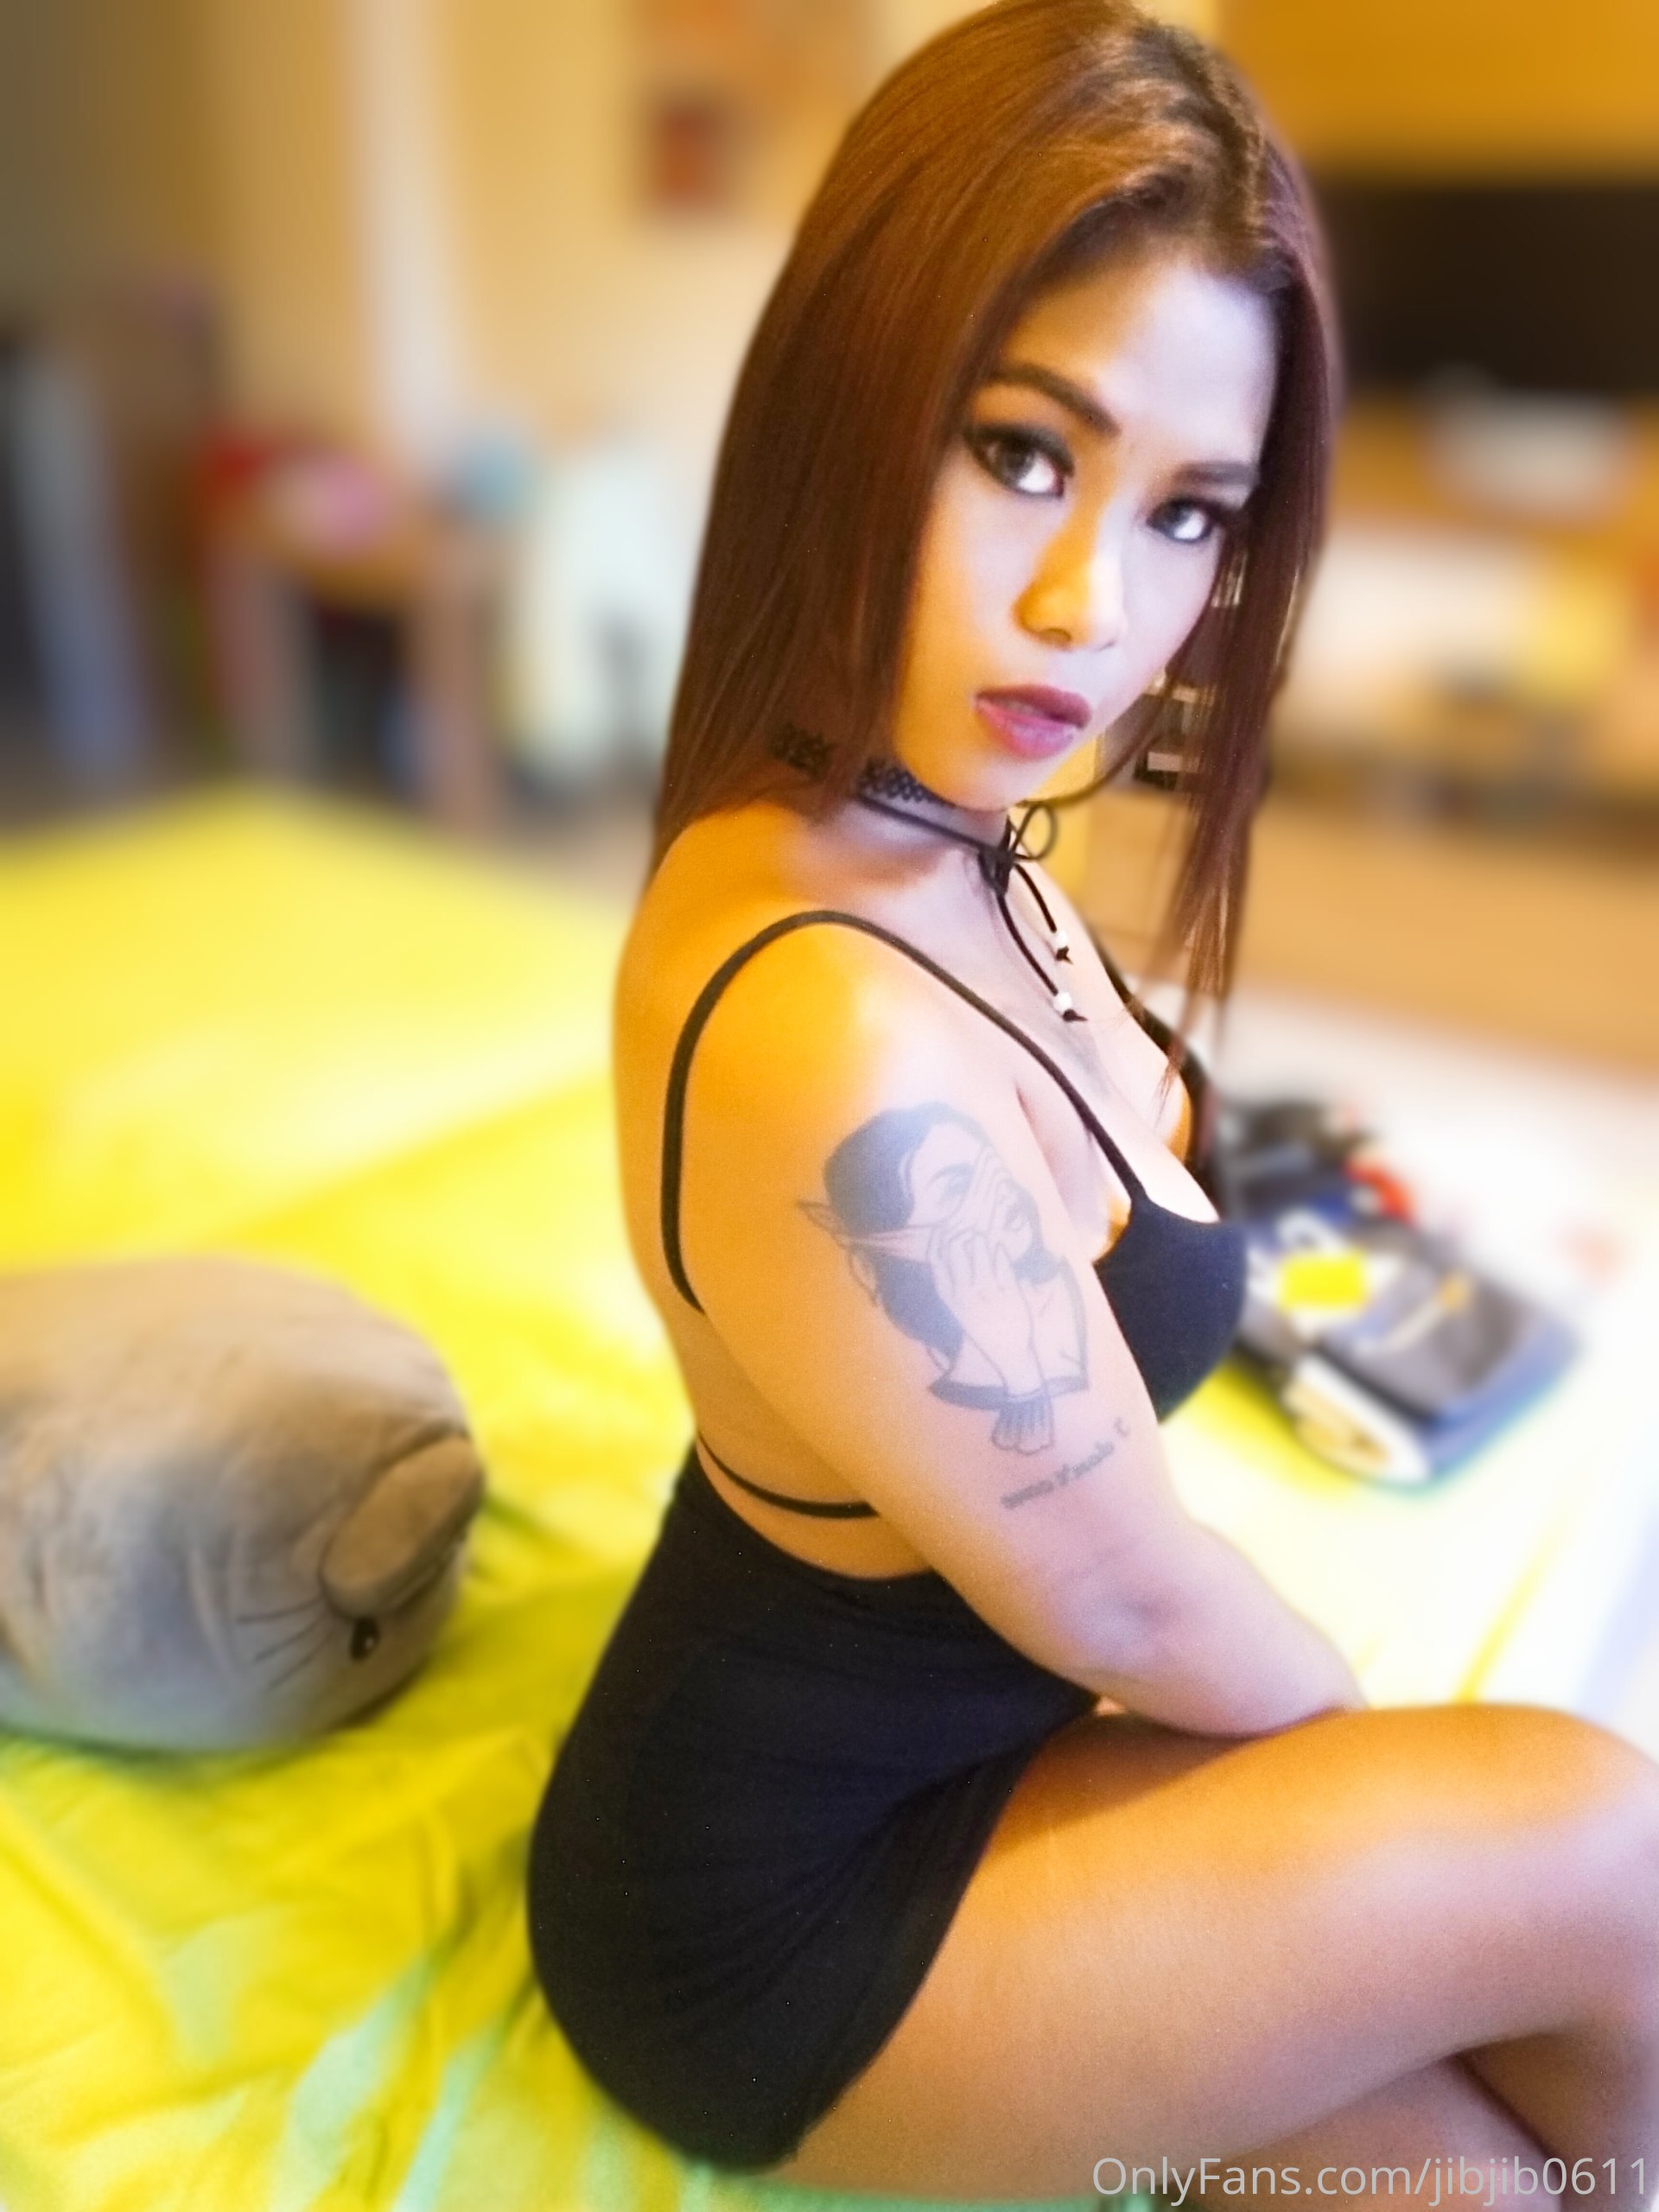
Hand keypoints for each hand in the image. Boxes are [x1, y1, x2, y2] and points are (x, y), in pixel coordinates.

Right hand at [933, 1223, 1042, 1395]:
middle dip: (958, 1241)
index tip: (938, 1233)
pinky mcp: (1011, 1297)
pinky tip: (998, 1246)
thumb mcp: (962, 1313)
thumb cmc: (984, 1331)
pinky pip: (1003, 1271)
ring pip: (981, 1263)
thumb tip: (950, 1261)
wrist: (1010, 1356)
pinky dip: (1000, 1256)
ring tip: (978, 1235)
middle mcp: (969, 1299)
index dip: (937, 1249)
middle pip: (958, 1261)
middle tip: (961, 1229)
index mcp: (954, 1305)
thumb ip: (956, 1290)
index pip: (939, 1271)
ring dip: (979, 1245)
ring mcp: (990, 1298)